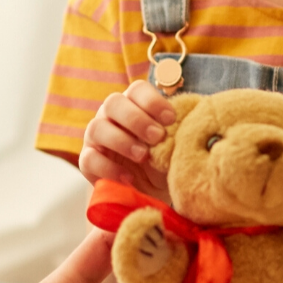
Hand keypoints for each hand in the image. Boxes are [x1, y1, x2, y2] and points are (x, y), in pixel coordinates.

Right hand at [79, 81, 177, 201]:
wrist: (153, 193)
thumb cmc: (165, 160)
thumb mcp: (175, 144)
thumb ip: (179, 130)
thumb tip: (194, 122)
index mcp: (134, 103)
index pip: (137, 90)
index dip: (152, 101)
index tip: (171, 119)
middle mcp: (111, 115)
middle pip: (113, 102)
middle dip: (136, 119)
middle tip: (158, 137)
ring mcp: (96, 137)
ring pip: (97, 128)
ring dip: (122, 141)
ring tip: (143, 156)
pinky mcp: (88, 161)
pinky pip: (90, 159)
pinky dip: (109, 167)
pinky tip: (129, 177)